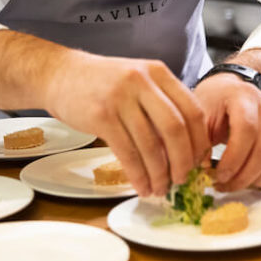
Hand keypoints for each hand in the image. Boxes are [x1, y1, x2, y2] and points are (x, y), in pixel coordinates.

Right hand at [43, 52, 209, 196]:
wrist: (61, 74)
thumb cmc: (103, 82)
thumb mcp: (138, 79)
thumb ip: (162, 102)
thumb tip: (187, 145)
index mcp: (158, 72)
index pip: (192, 110)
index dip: (200, 141)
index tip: (199, 161)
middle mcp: (141, 81)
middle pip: (175, 129)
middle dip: (183, 161)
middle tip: (182, 180)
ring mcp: (120, 98)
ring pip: (150, 145)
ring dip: (159, 174)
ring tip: (160, 188)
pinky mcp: (101, 116)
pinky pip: (127, 152)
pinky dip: (138, 174)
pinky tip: (141, 185)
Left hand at [193, 73, 260, 191]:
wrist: (226, 91)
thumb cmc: (212, 103)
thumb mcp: (198, 115)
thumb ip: (198, 139)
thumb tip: (199, 168)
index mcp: (243, 95)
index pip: (247, 128)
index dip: (234, 158)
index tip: (219, 176)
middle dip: (245, 175)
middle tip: (225, 186)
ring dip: (260, 178)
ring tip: (237, 184)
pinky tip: (254, 181)